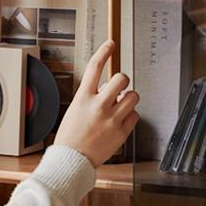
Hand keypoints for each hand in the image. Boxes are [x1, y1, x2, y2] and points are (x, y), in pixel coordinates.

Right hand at [54, 40, 138, 167]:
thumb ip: (91, 97)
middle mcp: (98, 106)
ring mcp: (111, 119)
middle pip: (122, 78)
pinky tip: (120, 121)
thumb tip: (109, 88)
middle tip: (119, 88)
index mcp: (83, 98)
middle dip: (123, 81)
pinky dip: (130, 116)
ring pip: (133, 96)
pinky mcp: (121, 132)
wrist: (71, 161)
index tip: (110, 44)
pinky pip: (135, 115)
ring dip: (129, 98)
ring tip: (120, 106)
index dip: (104, 51)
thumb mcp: (75, 109)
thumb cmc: (70, 136)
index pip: (95, 67)